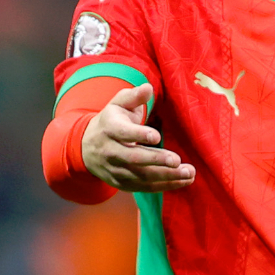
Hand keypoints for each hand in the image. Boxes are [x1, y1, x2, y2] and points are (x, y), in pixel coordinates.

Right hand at [81, 83, 195, 191]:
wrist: (86, 147)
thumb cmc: (111, 120)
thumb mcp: (119, 103)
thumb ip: (134, 96)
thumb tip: (148, 87)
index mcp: (109, 128)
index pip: (123, 133)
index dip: (139, 135)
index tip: (156, 136)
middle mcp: (110, 151)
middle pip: (133, 158)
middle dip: (156, 160)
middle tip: (177, 161)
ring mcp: (115, 169)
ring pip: (141, 176)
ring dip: (166, 176)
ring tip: (188, 173)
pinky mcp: (122, 183)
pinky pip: (143, 187)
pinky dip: (164, 185)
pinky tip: (182, 181)